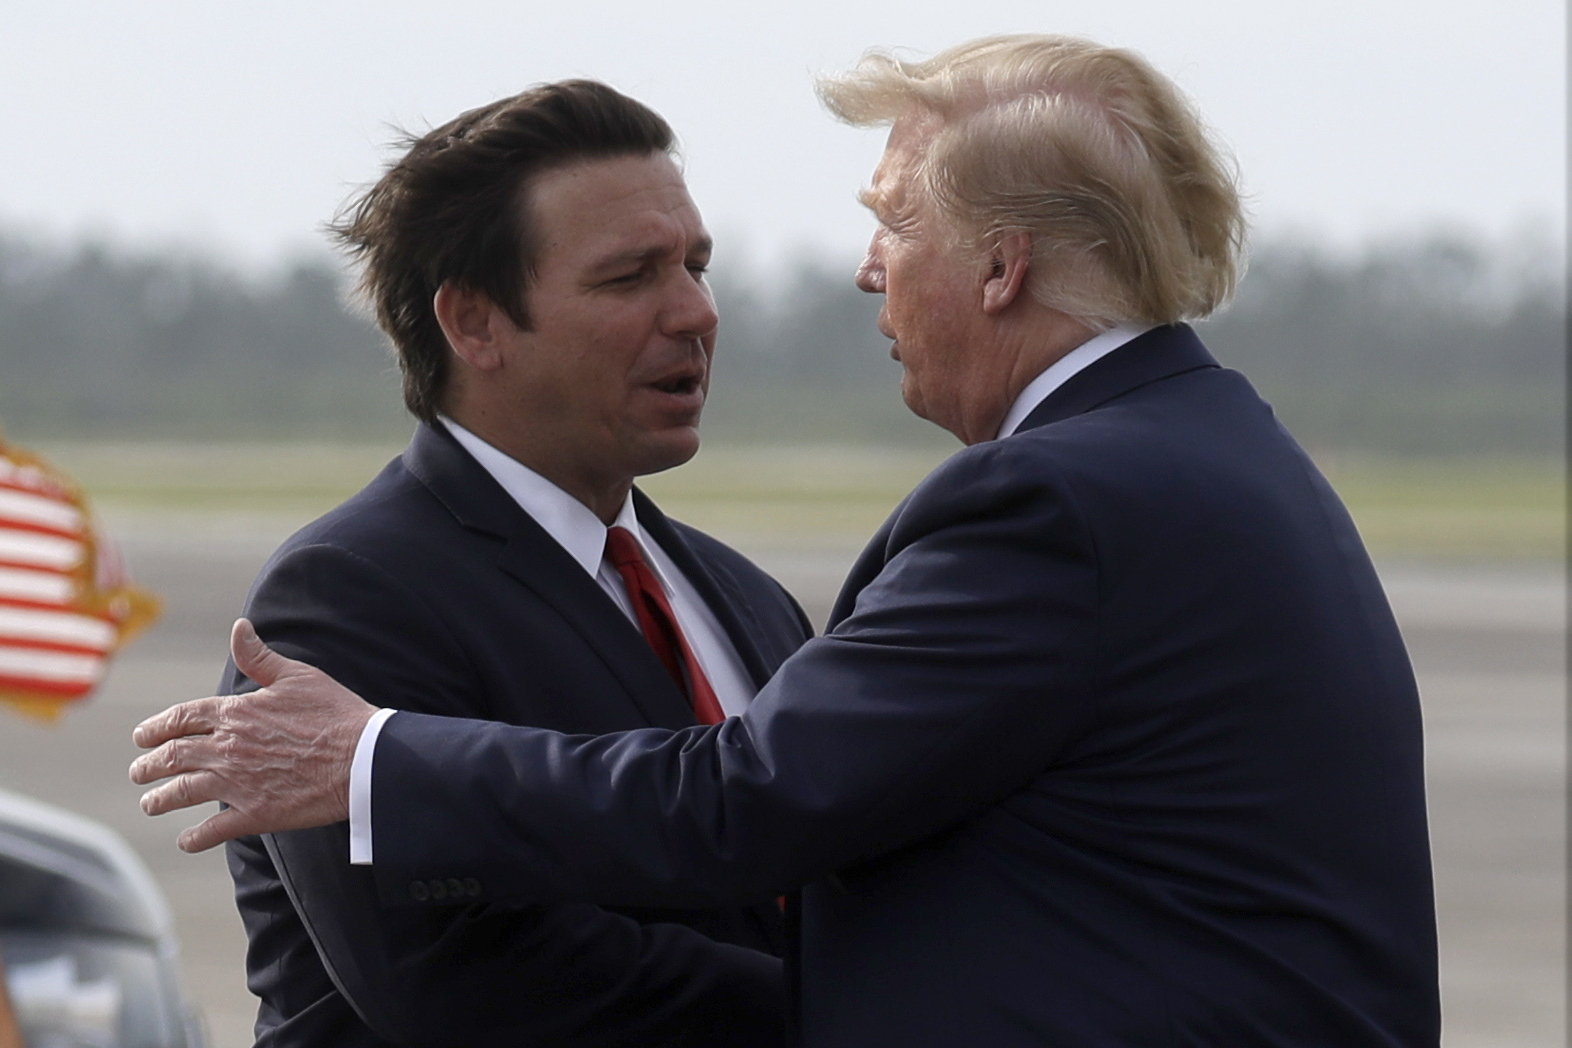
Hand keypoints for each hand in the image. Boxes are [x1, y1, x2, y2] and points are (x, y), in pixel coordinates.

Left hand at [129, 618, 378, 851]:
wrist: (363, 758)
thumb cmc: (335, 713)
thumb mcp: (298, 676)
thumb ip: (260, 657)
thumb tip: (238, 628)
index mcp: (236, 712)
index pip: (181, 718)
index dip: (156, 728)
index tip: (141, 737)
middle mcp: (227, 748)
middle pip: (173, 757)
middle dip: (149, 765)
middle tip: (138, 772)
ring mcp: (237, 783)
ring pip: (182, 793)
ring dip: (159, 800)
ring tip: (150, 803)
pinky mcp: (255, 814)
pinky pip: (212, 829)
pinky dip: (194, 837)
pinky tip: (186, 840)